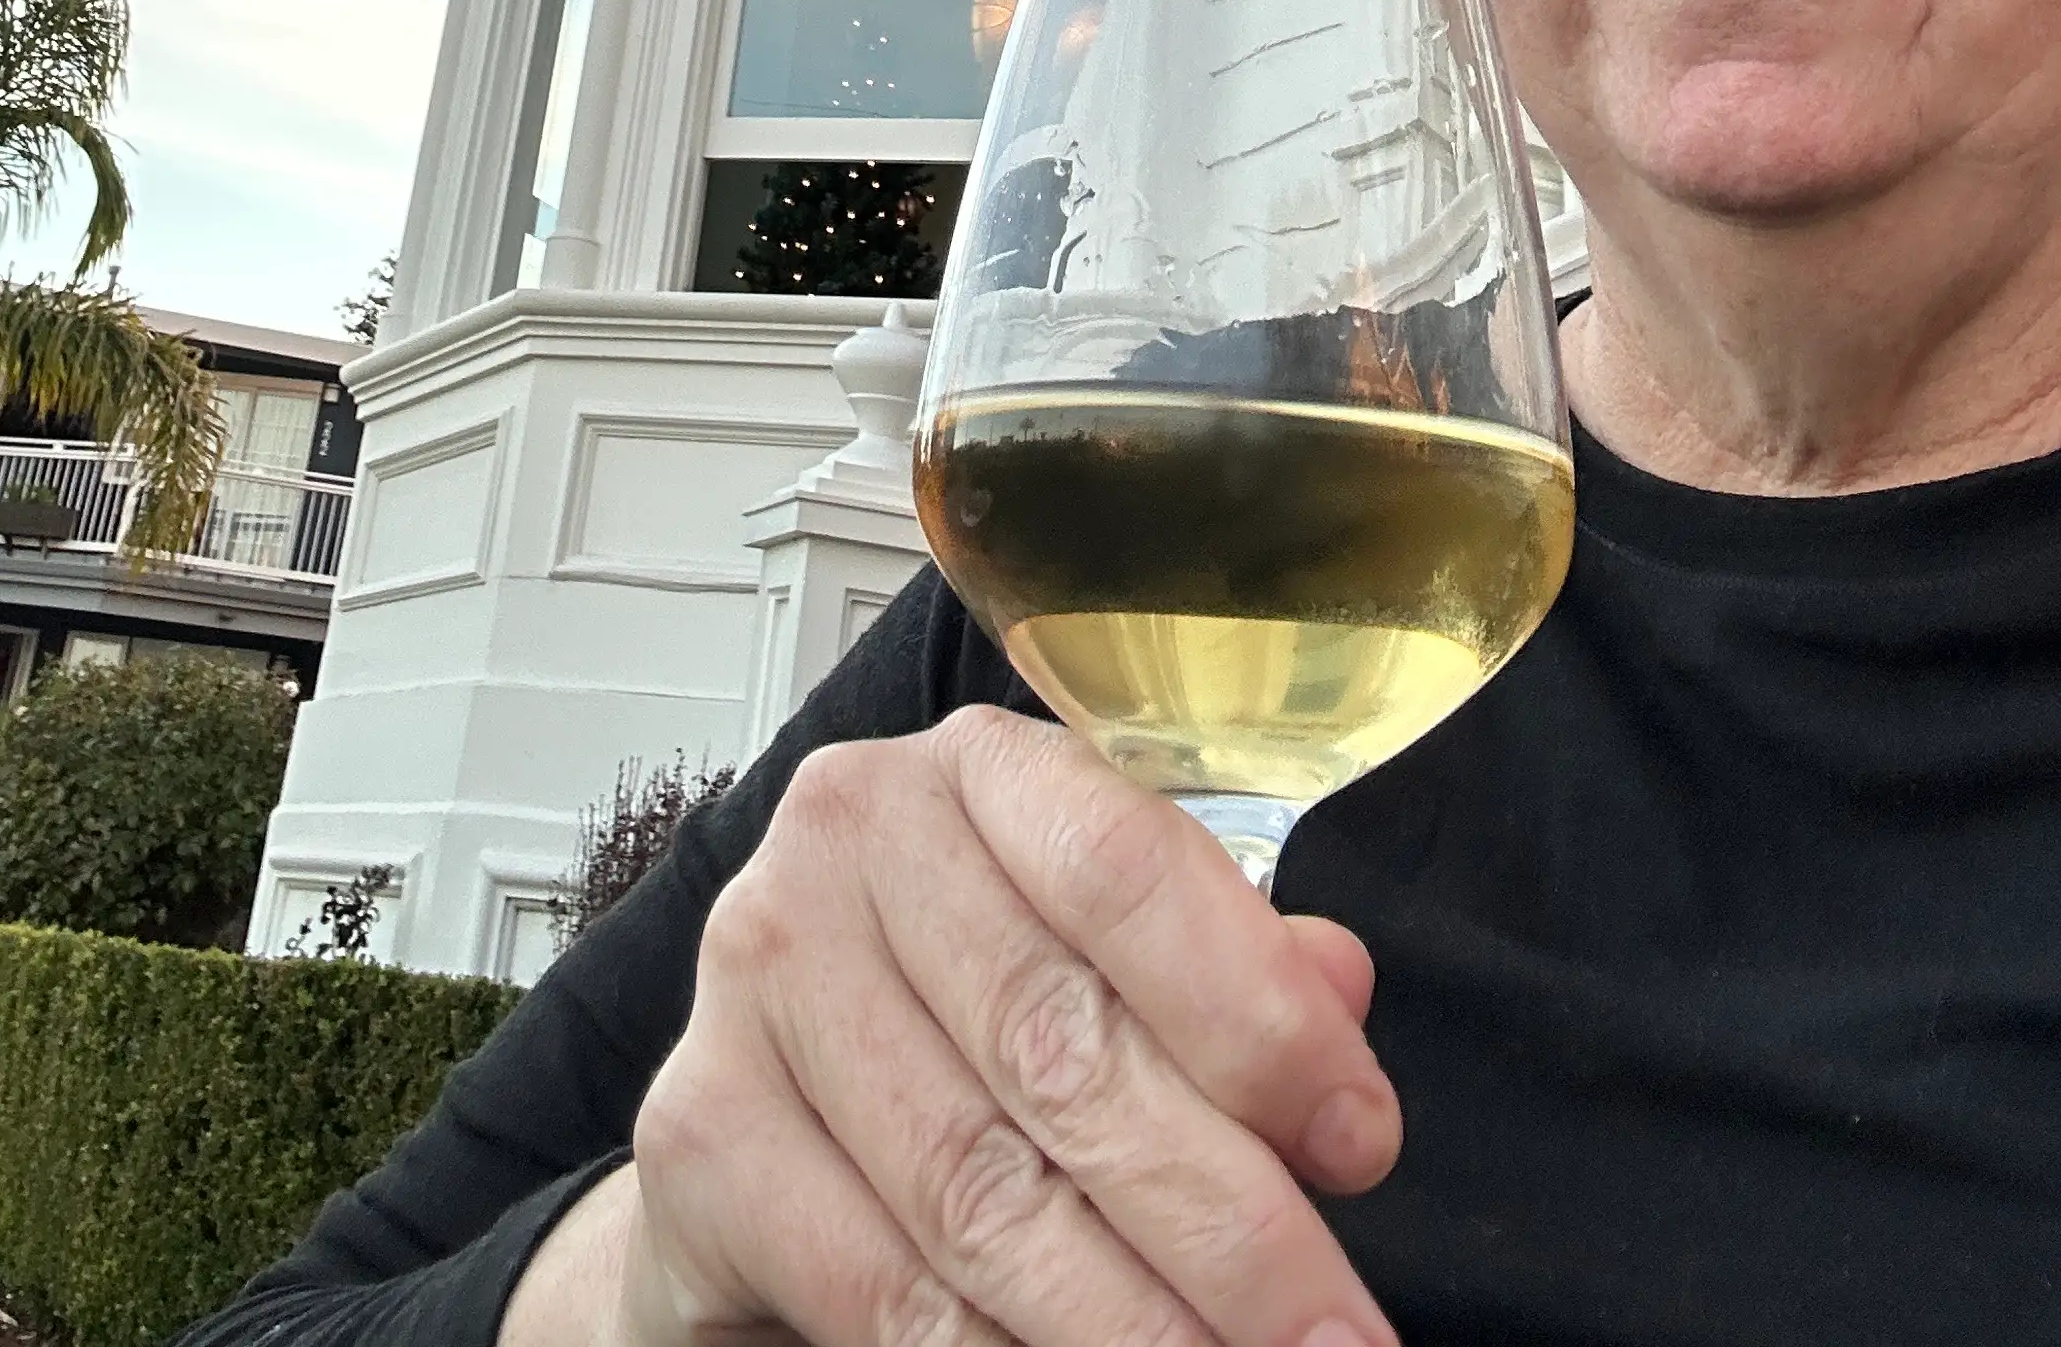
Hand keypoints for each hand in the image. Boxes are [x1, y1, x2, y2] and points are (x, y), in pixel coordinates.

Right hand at [512, 706, 1403, 1346]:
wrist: (777, 1131)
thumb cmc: (976, 1029)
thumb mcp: (1112, 969)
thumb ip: (1228, 973)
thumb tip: (1341, 991)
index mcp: (976, 770)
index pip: (1125, 866)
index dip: (1256, 1014)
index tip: (1363, 1146)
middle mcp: (846, 837)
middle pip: (1062, 1048)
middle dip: (1226, 1220)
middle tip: (1339, 1335)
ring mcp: (754, 978)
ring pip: (981, 1190)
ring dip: (1136, 1323)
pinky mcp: (697, 1132)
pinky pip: (882, 1286)